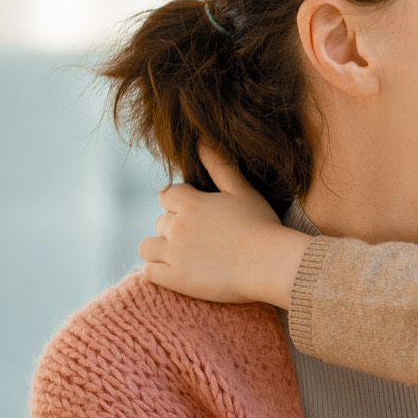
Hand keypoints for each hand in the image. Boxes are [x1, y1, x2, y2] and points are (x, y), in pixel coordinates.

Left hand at [140, 143, 312, 305]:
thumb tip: (202, 137)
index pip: (167, 195)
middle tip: (199, 239)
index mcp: (191, 203)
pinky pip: (149, 272)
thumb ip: (219, 165)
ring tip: (182, 255)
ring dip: (160, 249)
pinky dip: (158, 271)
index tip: (194, 214)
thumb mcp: (242, 191)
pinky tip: (176, 272)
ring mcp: (174, 254)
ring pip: (148, 247)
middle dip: (174, 228)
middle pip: (160, 222)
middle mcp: (177, 226)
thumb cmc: (261, 226)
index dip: (178, 203)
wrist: (270, 264)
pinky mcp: (176, 279)